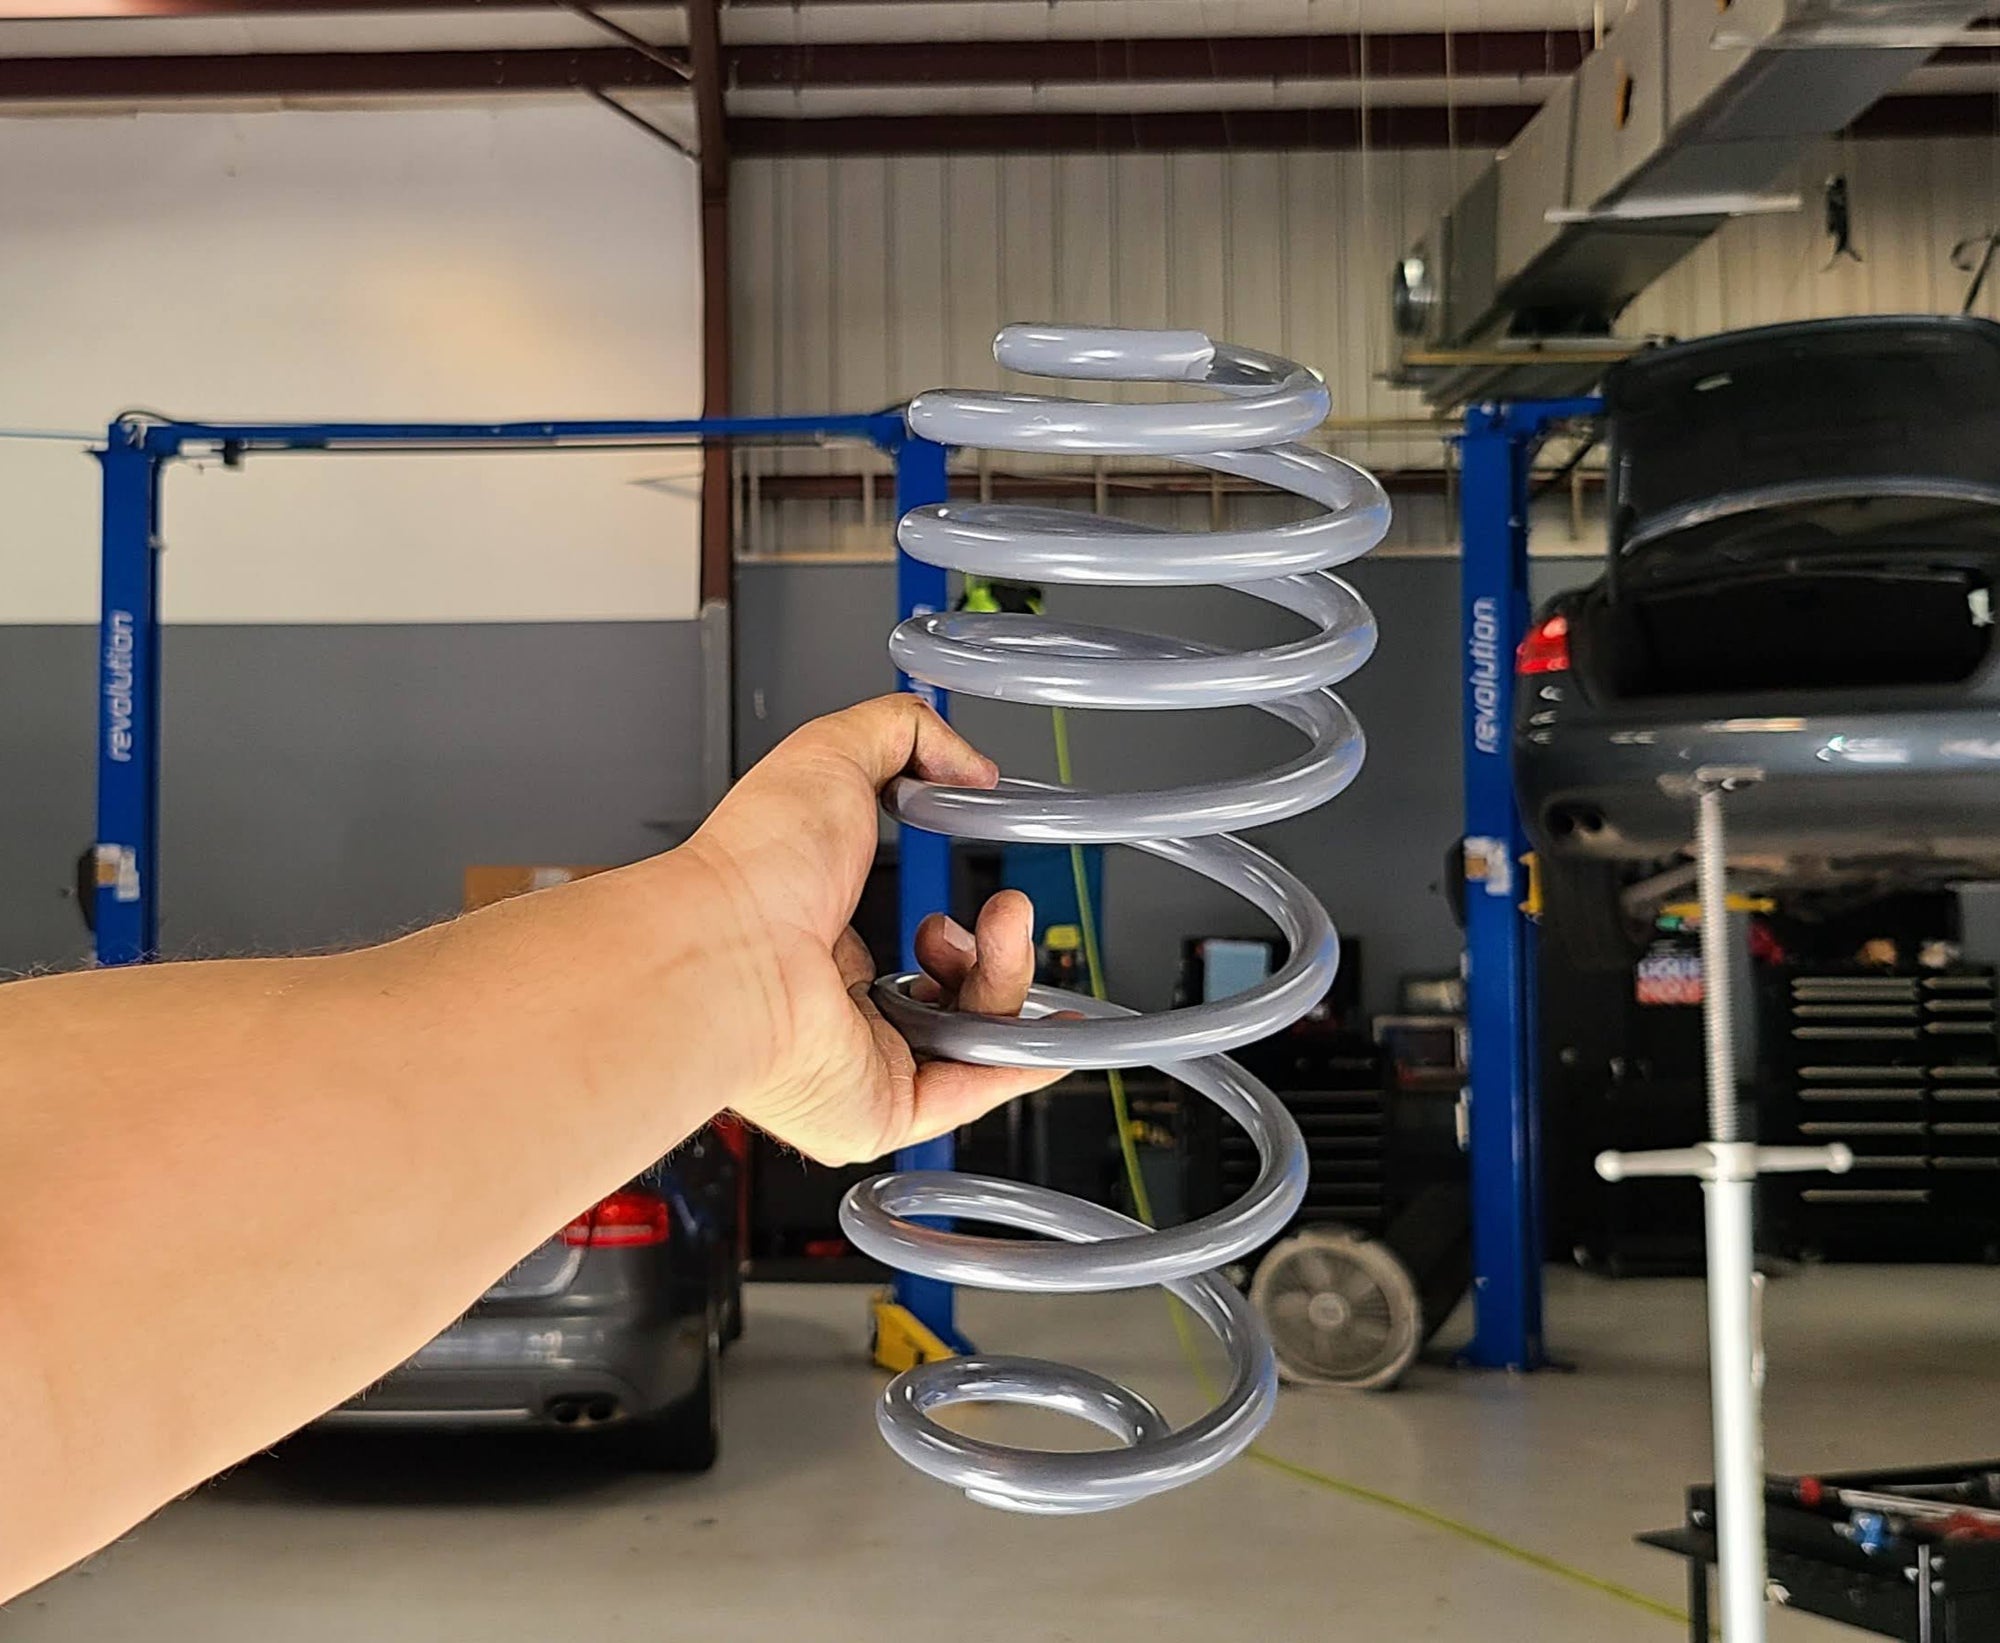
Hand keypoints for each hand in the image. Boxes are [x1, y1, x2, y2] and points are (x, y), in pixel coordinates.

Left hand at [684, 695, 1062, 1164]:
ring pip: (973, 1036)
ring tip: (1000, 929)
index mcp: (820, 938)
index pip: (915, 946)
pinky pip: (970, 1094)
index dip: (963, 926)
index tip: (989, 891)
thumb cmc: (752, 869)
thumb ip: (905, 732)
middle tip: (999, 909)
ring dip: (1006, 978)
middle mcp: (839, 1008)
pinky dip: (1021, 1062)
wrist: (727, 950)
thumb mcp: (832, 753)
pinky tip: (1055, 1026)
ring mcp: (861, 1061)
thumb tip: (968, 763)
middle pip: (956, 993)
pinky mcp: (881, 1107)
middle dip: (994, 948)